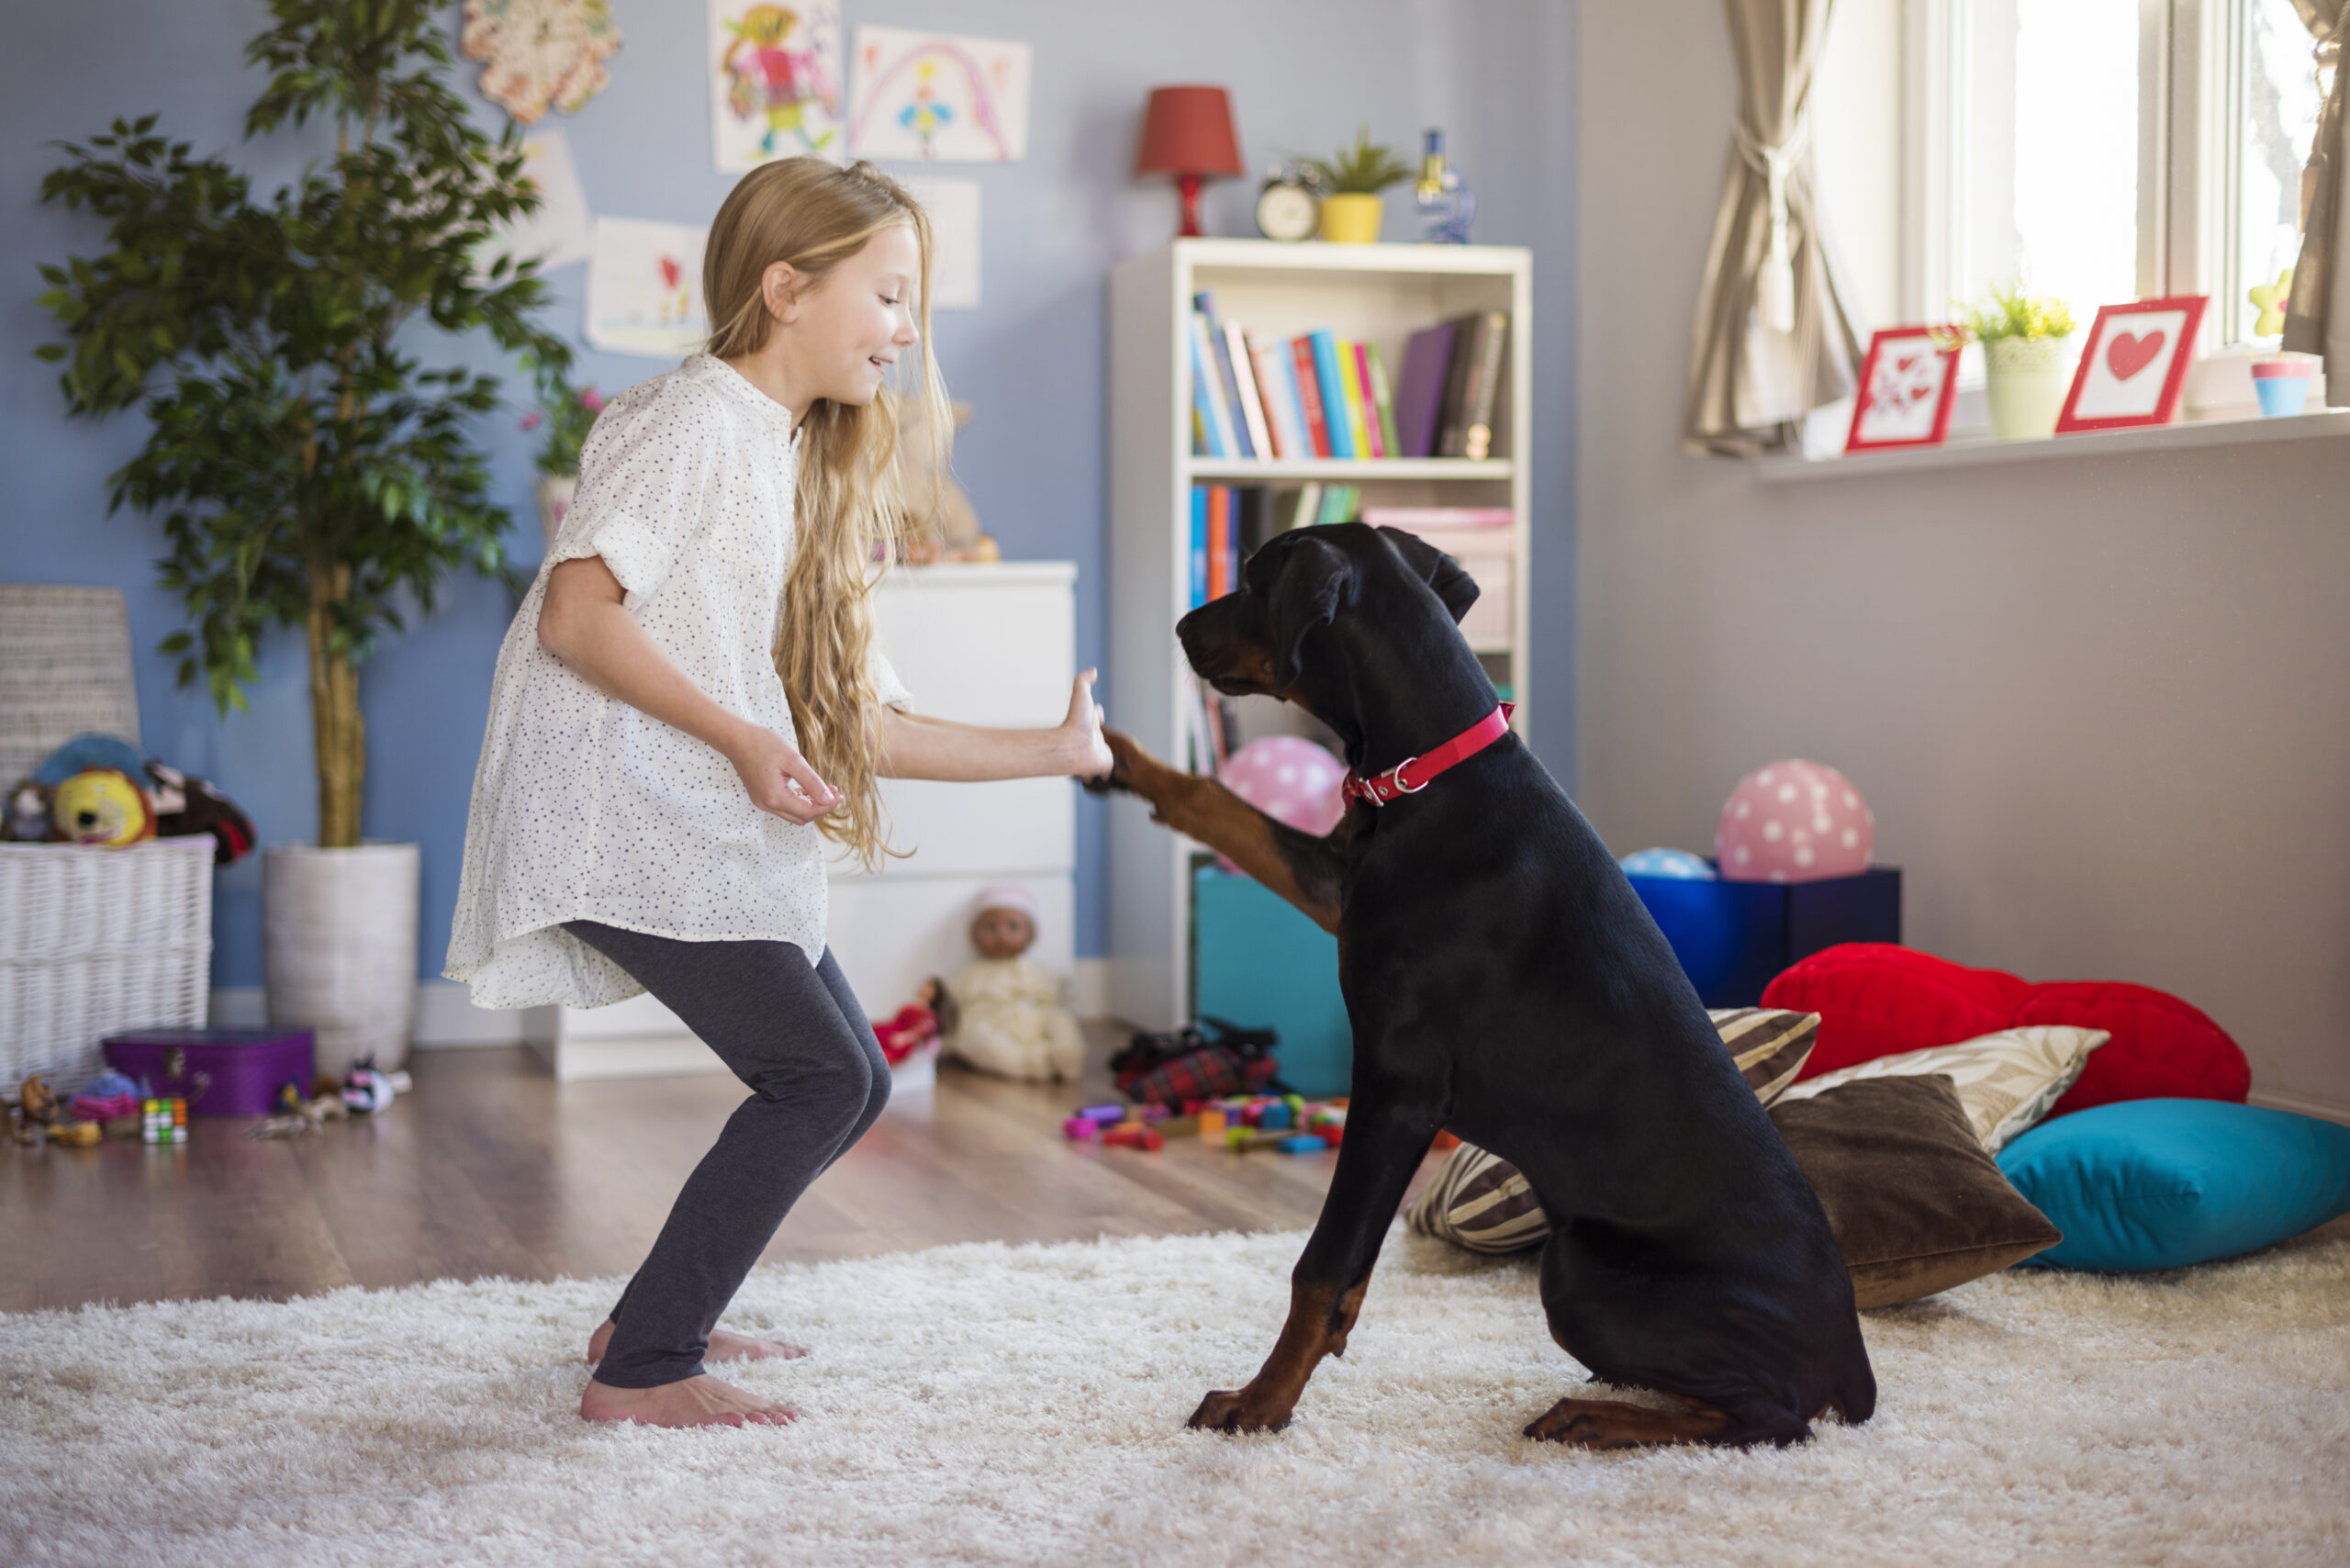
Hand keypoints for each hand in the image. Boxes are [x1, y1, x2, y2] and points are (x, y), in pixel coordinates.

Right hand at [726, 725, 840, 823]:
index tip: (839, 794)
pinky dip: (799, 801)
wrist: (736, 738)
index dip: (826, 806)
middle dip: (821, 807)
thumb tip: (829, 799)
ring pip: (793, 813)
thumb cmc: (763, 744)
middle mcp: (767, 804)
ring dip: (811, 805)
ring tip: (825, 789)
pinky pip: (785, 806)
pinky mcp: (761, 796)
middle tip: (834, 792)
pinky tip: (809, 788)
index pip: (807, 812)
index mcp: (774, 797)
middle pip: (801, 817)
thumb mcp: (793, 760)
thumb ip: (811, 782)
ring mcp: (762, 802)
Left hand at [1061, 669, 1113, 781]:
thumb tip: (1094, 670)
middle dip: (1100, 734)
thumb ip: (1084, 680)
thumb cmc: (1075, 722)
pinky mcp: (1103, 765)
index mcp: (1090, 721)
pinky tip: (1103, 777)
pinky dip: (1104, 774)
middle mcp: (1094, 737)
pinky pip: (1105, 771)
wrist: (1071, 748)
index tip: (1098, 712)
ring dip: (1103, 754)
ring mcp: (1098, 752)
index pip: (1095, 714)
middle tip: (1101, 735)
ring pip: (1102, 752)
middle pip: (1099, 734)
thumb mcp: (1081, 695)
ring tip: (1105, 757)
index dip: (1097, 712)